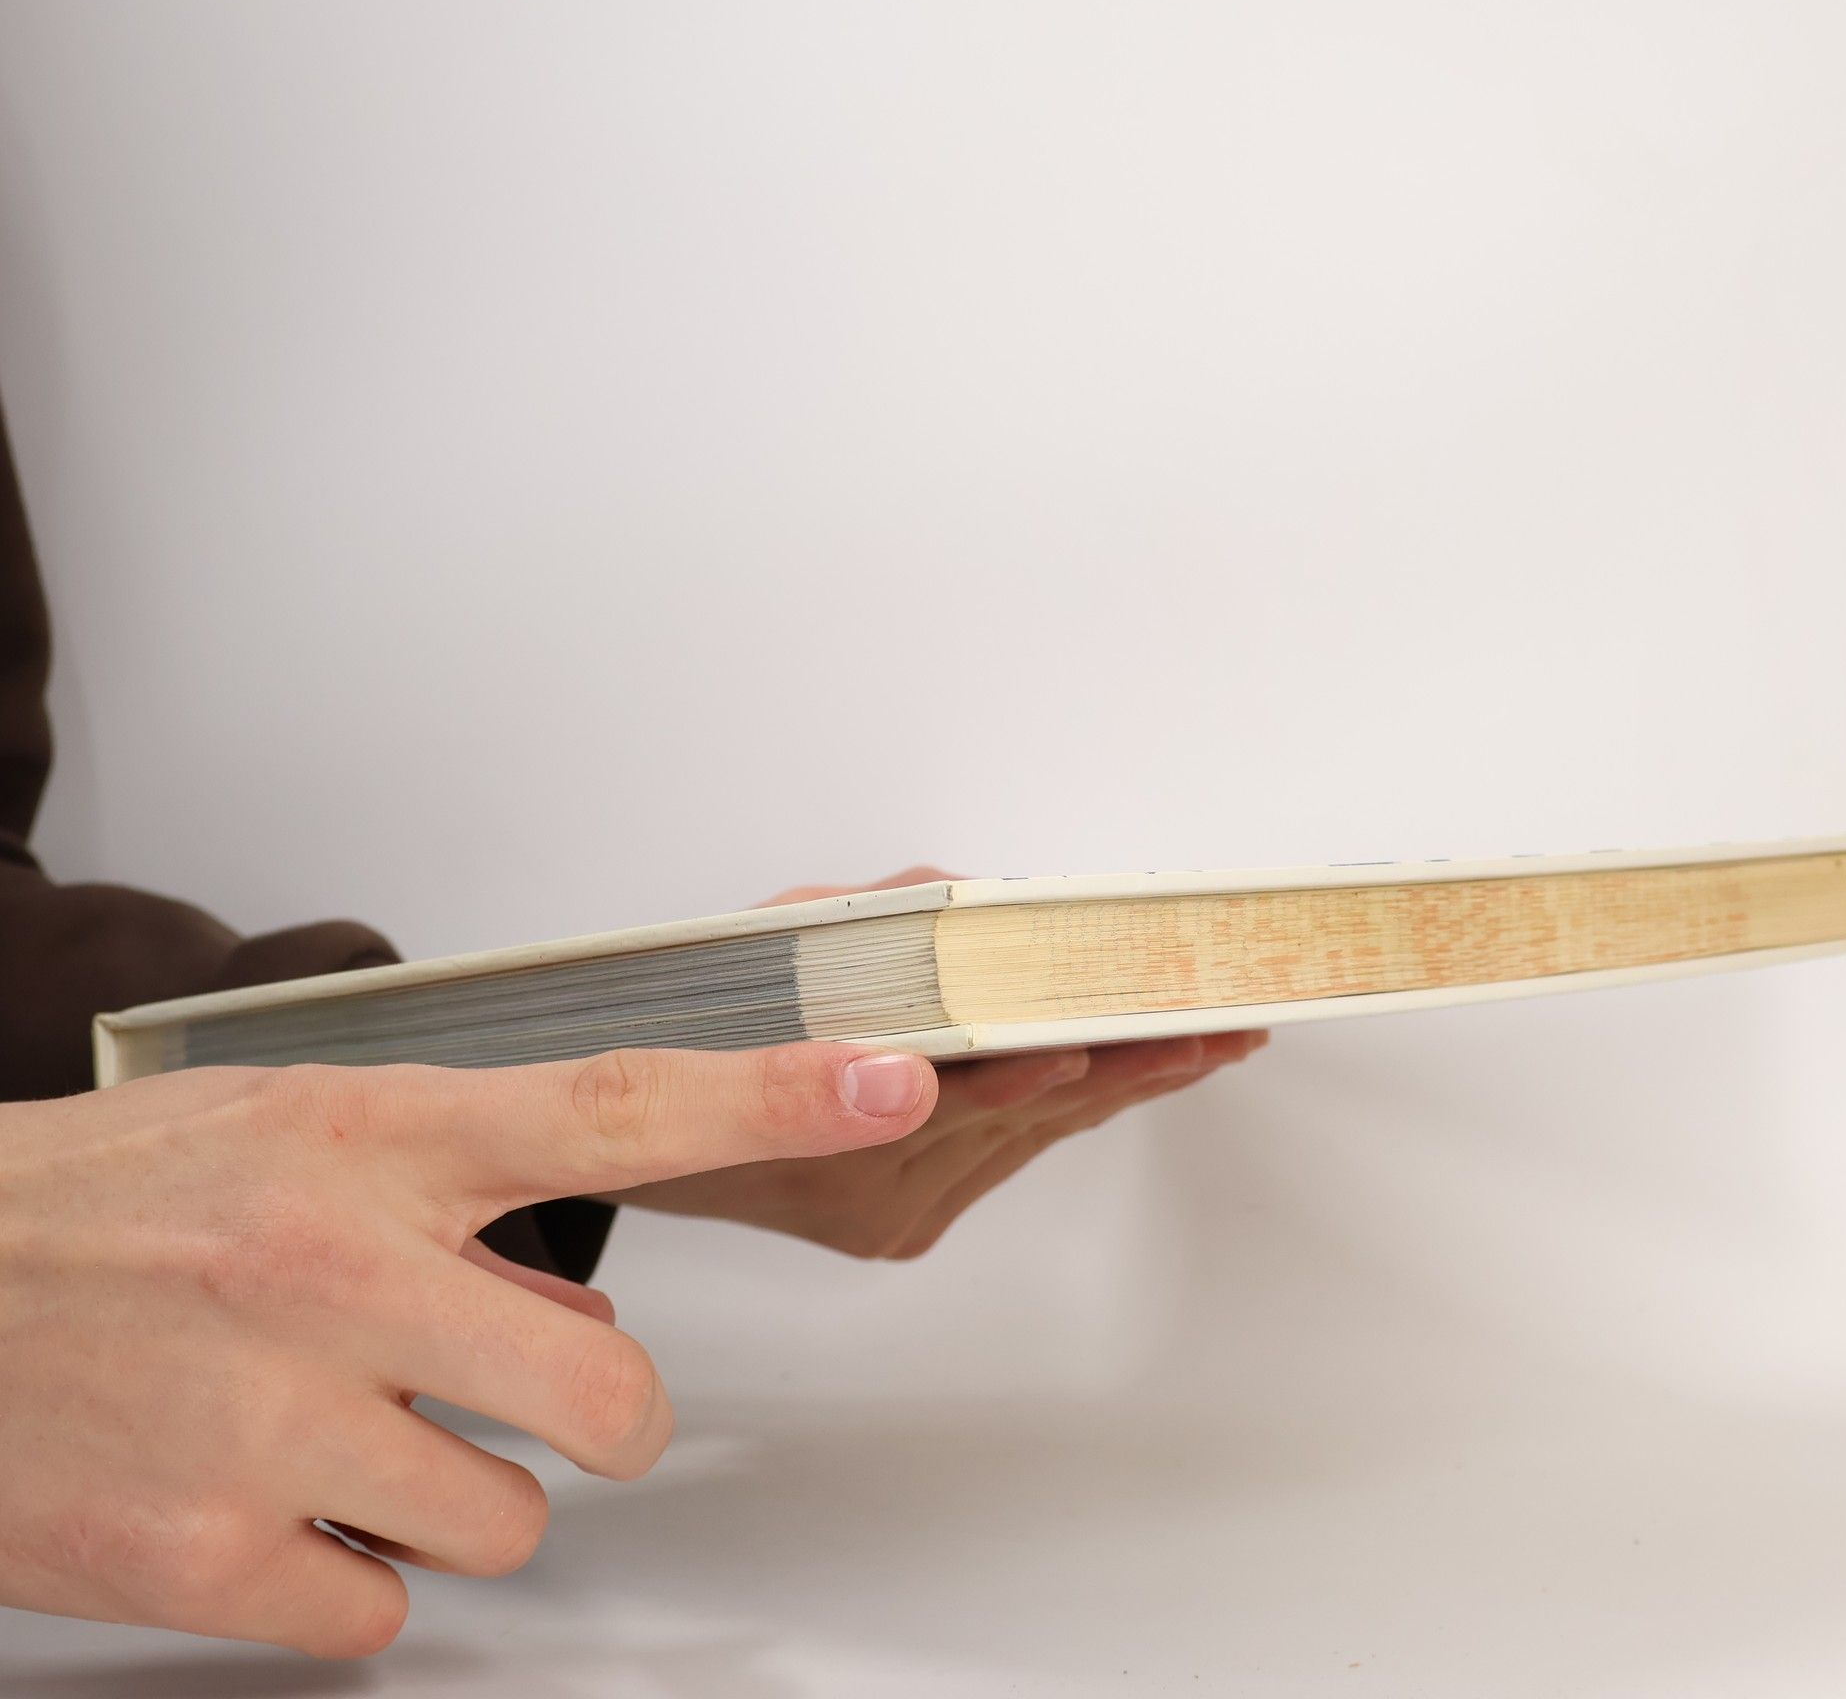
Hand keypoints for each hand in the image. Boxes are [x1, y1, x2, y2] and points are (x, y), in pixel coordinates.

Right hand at [0, 1040, 933, 1654]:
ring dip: (459, 1494)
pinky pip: (386, 1613)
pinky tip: (271, 1499)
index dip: (771, 1096)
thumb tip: (587, 1291)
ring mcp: (269, 1422)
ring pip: (509, 1522)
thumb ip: (457, 1189)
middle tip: (540, 1395)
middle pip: (609, 1389)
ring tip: (342, 1428)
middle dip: (606, 1417)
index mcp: (369, 1136)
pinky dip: (353, 1575)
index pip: (616, 1103)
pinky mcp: (201, 1560)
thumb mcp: (290, 1131)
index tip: (886, 1080)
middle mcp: (332, 1266)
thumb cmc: (111, 1202)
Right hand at [611, 870, 1264, 1256]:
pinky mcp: (910, 1220)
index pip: (958, 1092)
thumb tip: (965, 895)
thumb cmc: (689, 1045)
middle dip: (1128, 1065)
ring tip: (1203, 1044)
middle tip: (1219, 1028)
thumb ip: (866, 927)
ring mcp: (899, 1214)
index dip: (1038, 1060)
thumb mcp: (755, 959)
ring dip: (1119, 1088)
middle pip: (1024, 1116)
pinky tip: (1122, 1074)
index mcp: (828, 1140)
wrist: (635, 1148)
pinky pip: (1008, 1154)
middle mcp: (876, 1193)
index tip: (1104, 1039)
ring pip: (1032, 1139)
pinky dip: (1064, 1106)